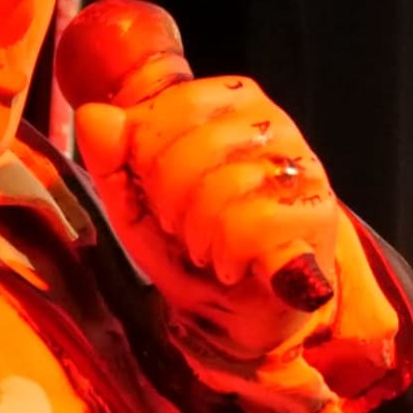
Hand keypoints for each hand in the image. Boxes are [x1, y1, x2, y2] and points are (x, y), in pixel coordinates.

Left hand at [74, 70, 380, 369]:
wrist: (242, 311)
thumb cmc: (192, 245)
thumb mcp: (135, 203)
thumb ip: (110, 159)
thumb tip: (94, 116)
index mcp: (230, 102)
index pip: (176, 105)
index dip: (149, 158)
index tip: (157, 192)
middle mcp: (274, 123)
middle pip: (197, 149)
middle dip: (172, 204)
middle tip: (183, 229)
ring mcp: (302, 167)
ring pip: (225, 189)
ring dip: (202, 237)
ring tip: (210, 249)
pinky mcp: (317, 214)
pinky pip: (253, 225)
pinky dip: (231, 255)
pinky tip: (236, 264)